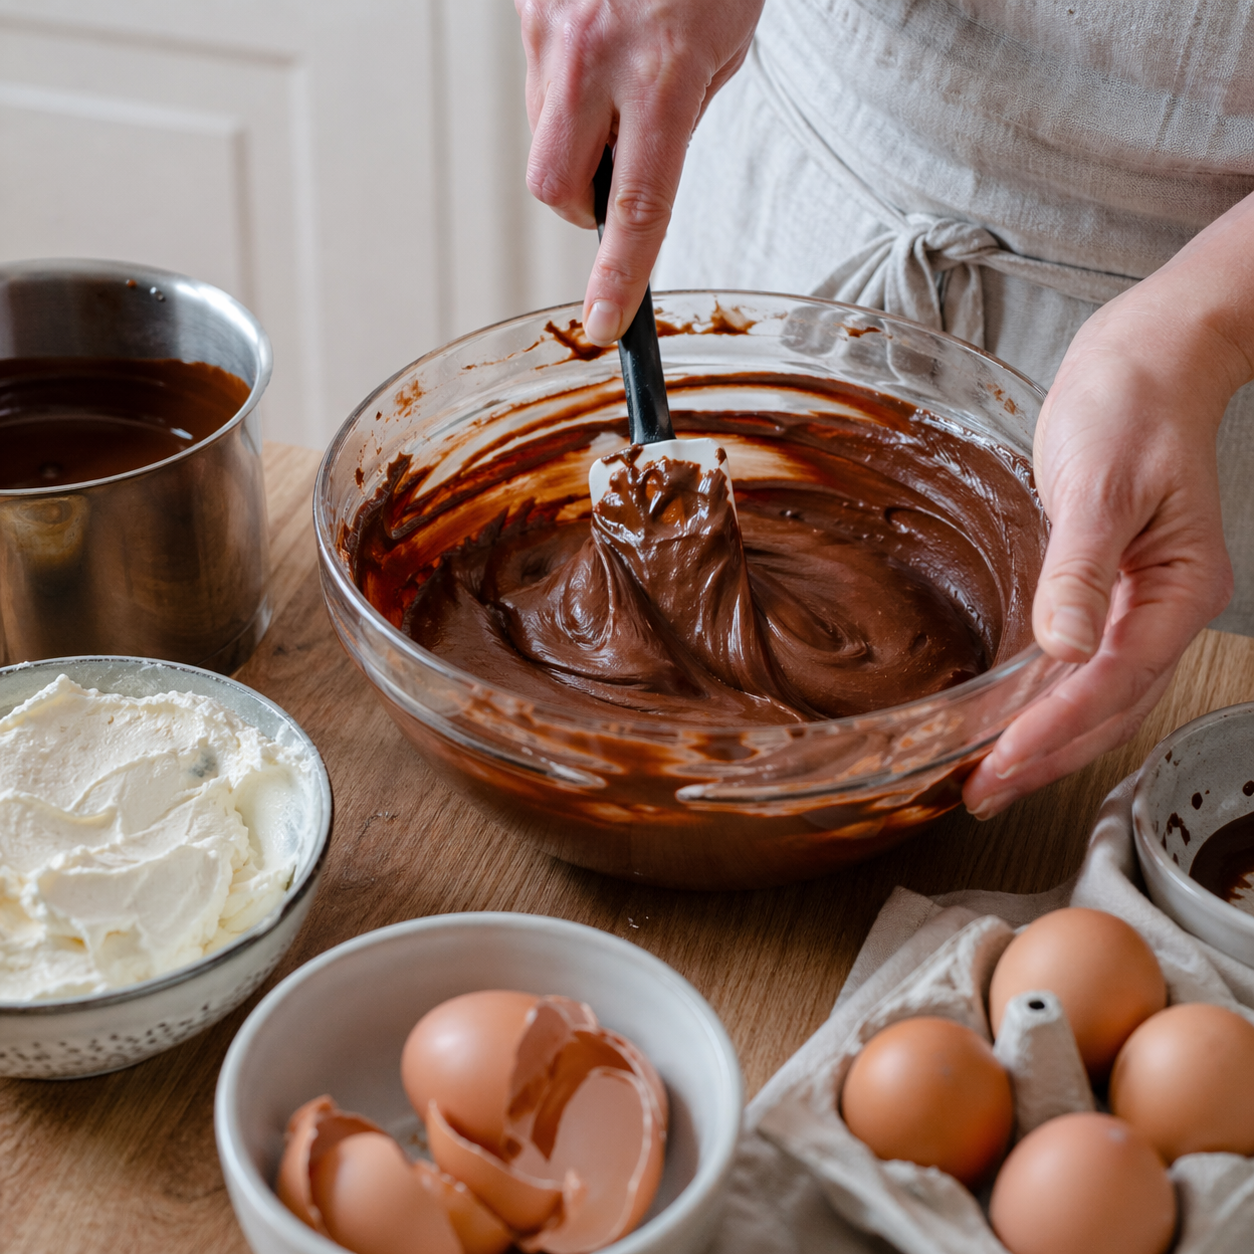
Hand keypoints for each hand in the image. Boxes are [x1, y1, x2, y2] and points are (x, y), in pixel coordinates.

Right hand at [516, 0, 763, 342]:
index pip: (636, 207)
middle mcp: (595, 53)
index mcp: (664, 72)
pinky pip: (536, 77)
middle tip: (616, 183)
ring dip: (575, 137)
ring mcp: (550, 25)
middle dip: (581, 207)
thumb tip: (635, 164)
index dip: (619, 275)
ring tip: (620, 84)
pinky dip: (564, 86)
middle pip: (554, 186)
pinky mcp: (527, 3)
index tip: (606, 323)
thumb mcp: (727, 44)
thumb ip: (679, 113)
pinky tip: (599, 45)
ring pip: (541, 133)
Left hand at [963, 272, 1244, 818]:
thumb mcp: (1102, 484)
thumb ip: (1081, 570)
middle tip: (983, 793)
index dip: (1055, 730)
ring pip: (1095, 696)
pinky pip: (1080, 665)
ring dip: (1045, 740)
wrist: (1143, 363)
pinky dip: (1046, 702)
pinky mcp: (1106, 592)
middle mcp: (1162, 608)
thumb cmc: (1133, 408)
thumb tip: (1063, 647)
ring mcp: (1137, 604)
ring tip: (991, 777)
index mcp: (1178, 589)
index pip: (1112, 681)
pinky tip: (1012, 722)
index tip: (1003, 764)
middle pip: (1108, 706)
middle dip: (1046, 755)